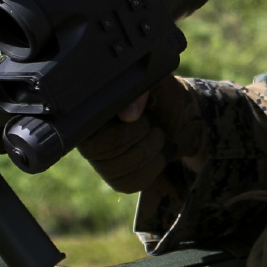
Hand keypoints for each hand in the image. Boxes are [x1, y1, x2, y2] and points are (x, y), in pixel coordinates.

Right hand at [77, 76, 201, 193]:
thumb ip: (140, 90)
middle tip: (150, 124)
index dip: (119, 125)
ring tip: (156, 135)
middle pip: (103, 149)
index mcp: (90, 111)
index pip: (88, 127)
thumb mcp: (155, 83)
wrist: (180, 117)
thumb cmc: (162, 95)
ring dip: (148, 151)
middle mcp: (87, 138)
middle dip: (137, 136)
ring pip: (117, 169)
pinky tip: (155, 154)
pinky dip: (151, 168)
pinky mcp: (116, 180)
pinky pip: (129, 183)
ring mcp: (100, 162)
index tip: (138, 117)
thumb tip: (128, 115)